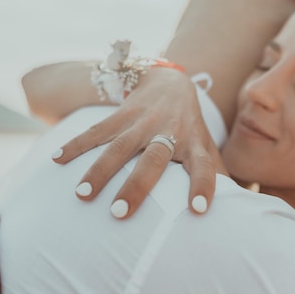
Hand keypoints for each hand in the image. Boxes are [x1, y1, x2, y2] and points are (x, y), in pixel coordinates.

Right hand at [53, 68, 226, 218]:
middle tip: (119, 213)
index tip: (199, 211)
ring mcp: (142, 122)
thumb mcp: (206, 144)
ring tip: (81, 195)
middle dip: (137, 185)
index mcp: (192, 143)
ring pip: (119, 146)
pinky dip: (76, 144)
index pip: (204, 165)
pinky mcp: (121, 114)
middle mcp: (168, 131)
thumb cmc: (190, 124)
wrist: (171, 80)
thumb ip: (216, 172)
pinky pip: (97, 130)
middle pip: (153, 159)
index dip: (203, 186)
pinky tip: (56, 160)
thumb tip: (238, 208)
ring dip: (99, 170)